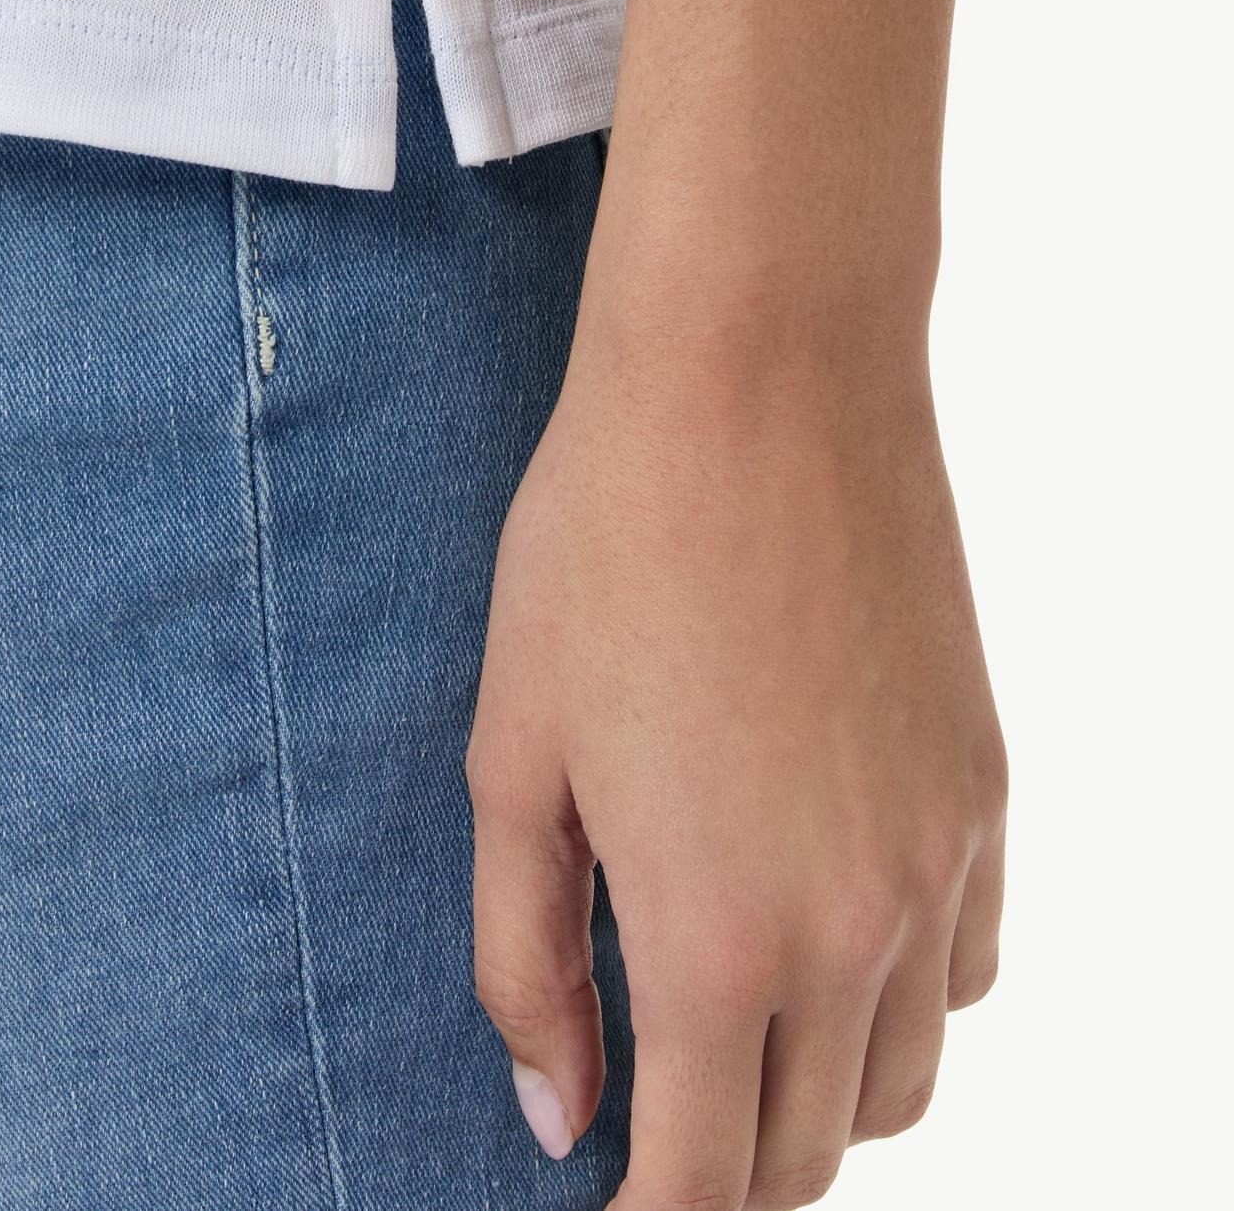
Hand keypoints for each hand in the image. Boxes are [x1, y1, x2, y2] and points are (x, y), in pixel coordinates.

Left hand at [466, 278, 1006, 1208]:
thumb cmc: (606, 541)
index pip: (703, 1189)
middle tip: (643, 1118)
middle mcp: (854, 926)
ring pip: (899, 1081)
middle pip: (807, 1156)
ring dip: (813, 1098)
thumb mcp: (515, 749)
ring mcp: (939, 858)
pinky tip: (820, 928)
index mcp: (719, 935)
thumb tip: (557, 1112)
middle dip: (721, 1173)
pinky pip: (965, 969)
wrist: (760, 370)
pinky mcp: (983, 786)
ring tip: (726, 1029)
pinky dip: (897, 1000)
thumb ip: (527, 954)